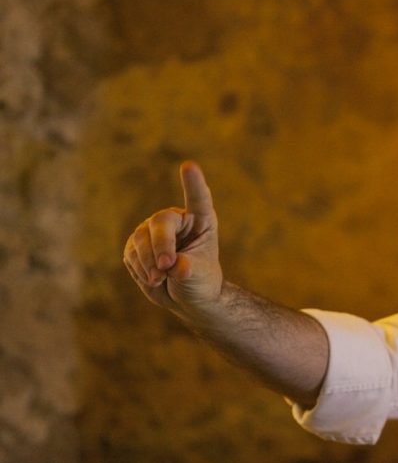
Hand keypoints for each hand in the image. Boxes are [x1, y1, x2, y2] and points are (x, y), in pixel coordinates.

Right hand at [122, 161, 221, 316]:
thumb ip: (189, 269)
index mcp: (201, 220)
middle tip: (166, 268)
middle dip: (161, 246)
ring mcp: (153, 231)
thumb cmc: (201, 281)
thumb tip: (176, 267)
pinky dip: (140, 269)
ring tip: (160, 280)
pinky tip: (153, 279)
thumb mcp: (200, 276)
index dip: (193, 183)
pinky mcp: (136, 245)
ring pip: (140, 239)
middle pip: (160, 222)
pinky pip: (130, 254)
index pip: (198, 199)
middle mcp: (177, 220)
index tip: (189, 166)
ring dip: (148, 263)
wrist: (185, 296)